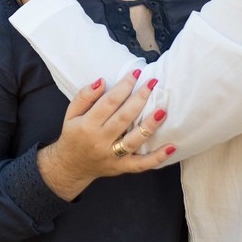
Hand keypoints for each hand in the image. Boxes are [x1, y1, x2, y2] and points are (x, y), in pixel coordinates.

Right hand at [37, 72, 173, 200]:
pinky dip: (157, 157)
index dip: (123, 86)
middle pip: (124, 117)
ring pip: (134, 140)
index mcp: (87, 124)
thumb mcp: (71, 113)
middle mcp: (100, 140)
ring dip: (150, 126)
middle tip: (152, 83)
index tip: (135, 73)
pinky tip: (171, 147)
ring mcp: (112, 156)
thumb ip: (84, 96)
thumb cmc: (73, 135)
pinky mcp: (122, 167)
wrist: (71, 166)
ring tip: (162, 111)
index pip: (109, 102)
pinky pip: (141, 164)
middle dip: (139, 99)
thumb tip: (102, 81)